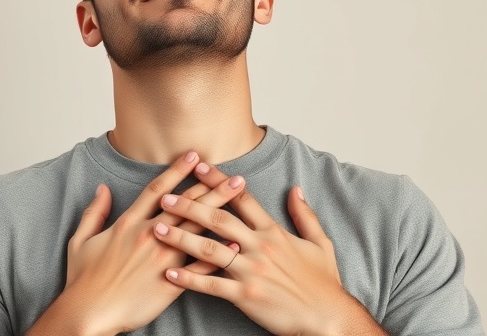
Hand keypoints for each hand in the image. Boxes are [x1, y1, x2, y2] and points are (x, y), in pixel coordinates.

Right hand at [28, 152, 246, 335]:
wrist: (88, 313)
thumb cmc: (82, 280)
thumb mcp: (80, 240)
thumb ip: (94, 212)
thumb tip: (102, 189)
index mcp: (128, 224)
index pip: (157, 190)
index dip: (177, 171)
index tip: (194, 156)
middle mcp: (148, 236)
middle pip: (186, 205)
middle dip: (211, 186)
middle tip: (233, 173)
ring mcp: (162, 259)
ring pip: (197, 228)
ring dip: (221, 210)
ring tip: (240, 198)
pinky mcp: (170, 282)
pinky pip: (199, 266)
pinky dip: (219, 253)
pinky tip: (237, 243)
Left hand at [153, 164, 386, 335]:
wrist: (327, 318)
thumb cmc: (323, 283)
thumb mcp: (321, 243)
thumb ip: (305, 215)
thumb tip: (296, 189)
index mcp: (273, 232)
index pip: (242, 199)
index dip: (219, 182)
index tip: (199, 168)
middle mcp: (259, 247)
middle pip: (218, 219)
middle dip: (190, 205)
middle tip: (167, 197)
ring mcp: (251, 271)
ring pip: (208, 249)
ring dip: (180, 237)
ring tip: (158, 228)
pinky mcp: (245, 296)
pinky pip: (211, 285)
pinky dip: (189, 279)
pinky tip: (170, 274)